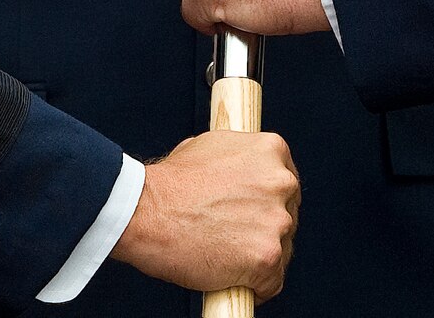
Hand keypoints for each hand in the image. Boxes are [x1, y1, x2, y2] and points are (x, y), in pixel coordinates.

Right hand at [113, 129, 299, 298]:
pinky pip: (272, 282)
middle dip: (265, 229)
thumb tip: (246, 169)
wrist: (146, 212)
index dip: (268, 202)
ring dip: (260, 257)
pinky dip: (255, 287)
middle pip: (288, 215)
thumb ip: (240, 158)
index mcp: (271, 150)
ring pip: (282, 249)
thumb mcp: (210, 147)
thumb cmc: (170, 183)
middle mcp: (281, 183)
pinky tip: (231, 279)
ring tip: (227, 257)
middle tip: (235, 237)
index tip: (253, 214)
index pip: (286, 183)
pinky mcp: (266, 257)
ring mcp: (276, 221)